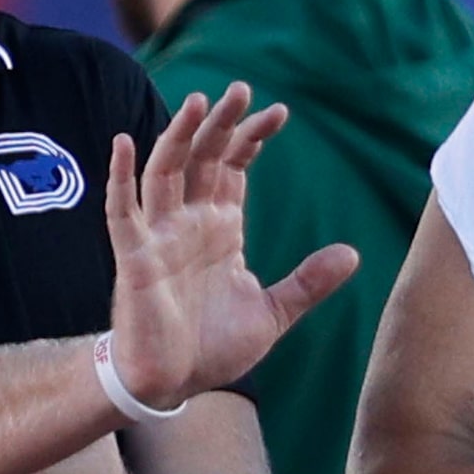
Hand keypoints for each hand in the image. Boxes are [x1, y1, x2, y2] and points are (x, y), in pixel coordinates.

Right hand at [105, 84, 357, 407]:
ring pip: (165, 171)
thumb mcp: (272, 312)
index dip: (252, 138)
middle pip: (202, 158)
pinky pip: (123, 210)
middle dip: (221, 124)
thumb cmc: (212, 347)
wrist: (172, 385)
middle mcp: (189, 223)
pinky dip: (121, 177)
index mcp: (220, 229)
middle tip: (242, 89)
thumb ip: (308, 282)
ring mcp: (159, 236)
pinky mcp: (135, 257)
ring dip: (178, 136)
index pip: (233, 168)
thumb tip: (352, 254)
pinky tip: (124, 143)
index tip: (279, 112)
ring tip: (199, 101)